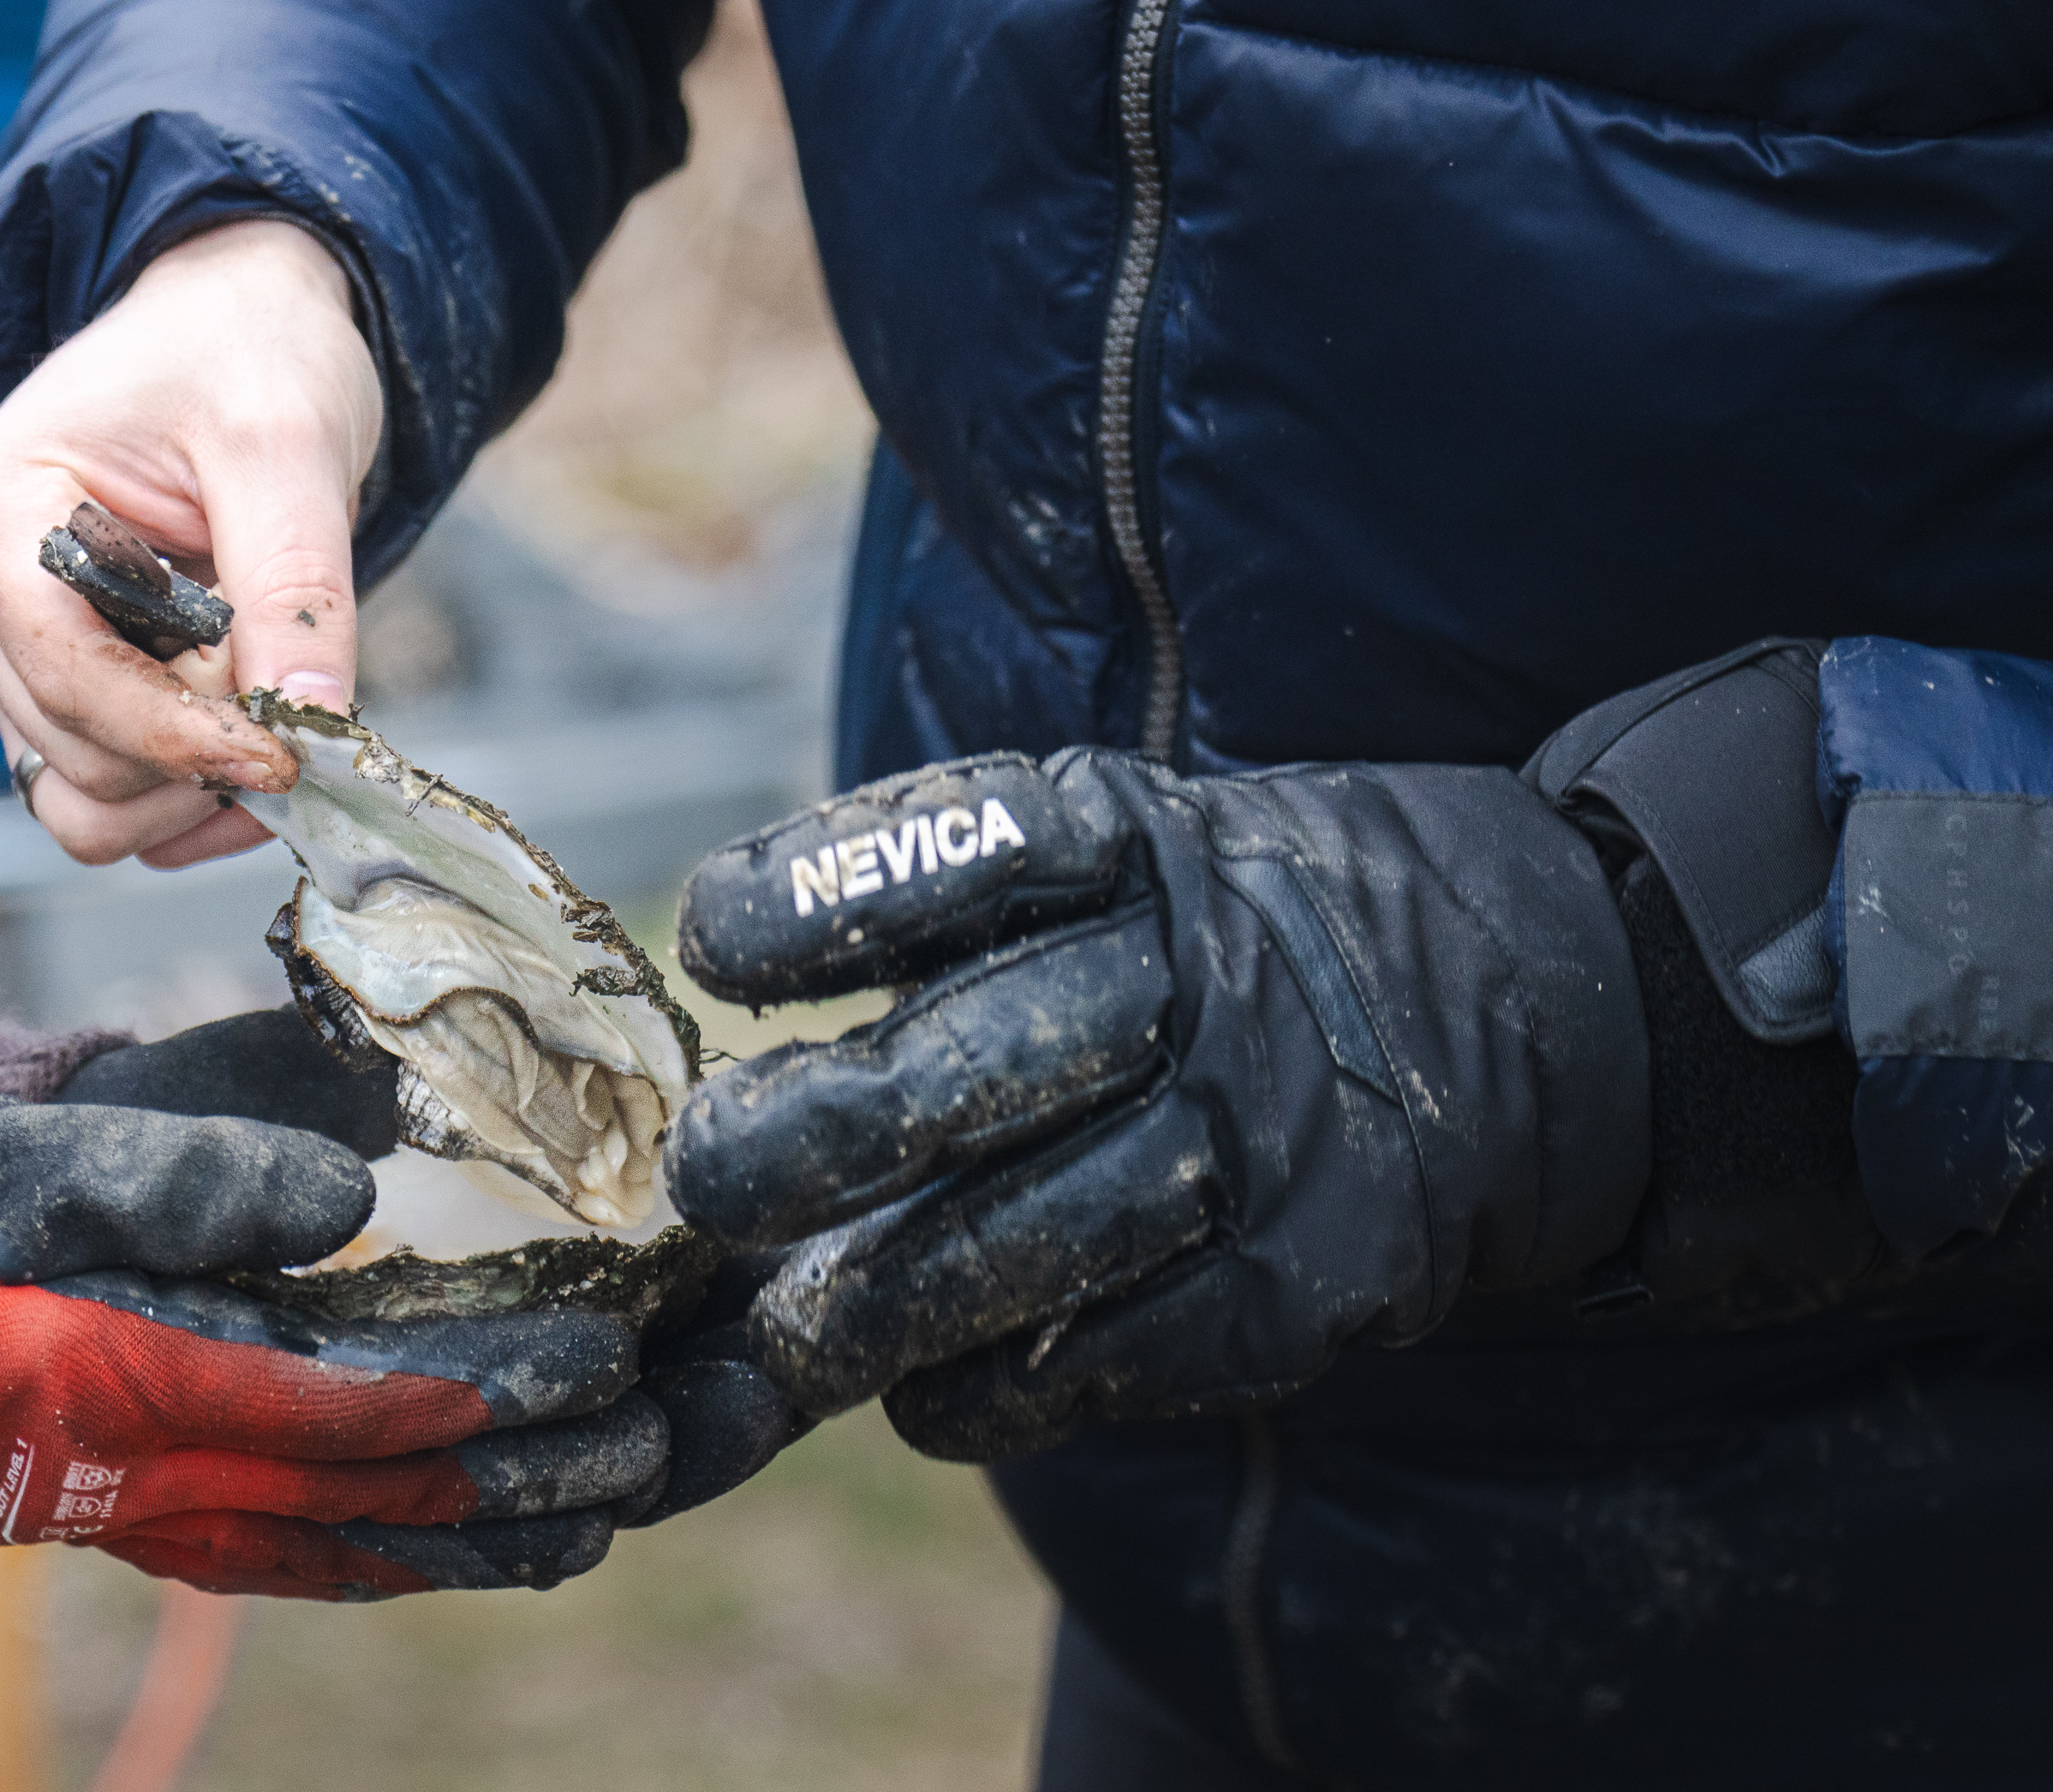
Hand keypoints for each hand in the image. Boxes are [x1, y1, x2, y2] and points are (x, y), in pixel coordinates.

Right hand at [0, 221, 379, 869]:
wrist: (231, 330)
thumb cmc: (241, 357)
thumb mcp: (288, 443)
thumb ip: (295, 582)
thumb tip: (312, 722)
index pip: (65, 672)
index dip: (181, 732)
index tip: (291, 748)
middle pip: (78, 752)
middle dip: (202, 749)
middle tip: (298, 687)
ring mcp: (3, 649)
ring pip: (84, 798)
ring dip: (193, 791)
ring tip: (278, 713)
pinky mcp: (51, 689)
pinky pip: (100, 801)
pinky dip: (183, 804)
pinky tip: (253, 745)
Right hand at [0, 1090, 658, 1598]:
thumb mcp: (30, 1160)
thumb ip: (182, 1180)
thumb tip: (347, 1194)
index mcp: (122, 1385)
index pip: (340, 1409)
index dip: (479, 1394)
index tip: (596, 1361)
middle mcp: (146, 1474)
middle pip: (372, 1499)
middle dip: (523, 1476)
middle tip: (658, 1441)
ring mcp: (141, 1507)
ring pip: (348, 1546)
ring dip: (484, 1535)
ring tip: (613, 1508)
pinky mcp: (135, 1507)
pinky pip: (291, 1558)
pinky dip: (395, 1556)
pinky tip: (470, 1548)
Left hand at [665, 749, 1650, 1463]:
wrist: (1528, 1001)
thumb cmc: (1223, 934)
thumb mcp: (1122, 853)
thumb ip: (951, 925)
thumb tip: (713, 1064)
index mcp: (1133, 842)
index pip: (968, 845)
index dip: (825, 894)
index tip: (709, 942)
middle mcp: (1200, 976)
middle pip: (977, 1061)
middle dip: (820, 1132)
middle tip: (705, 1184)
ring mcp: (1265, 1131)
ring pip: (1034, 1236)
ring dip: (884, 1302)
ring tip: (789, 1335)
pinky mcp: (1313, 1276)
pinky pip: (1121, 1352)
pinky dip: (996, 1389)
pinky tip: (922, 1392)